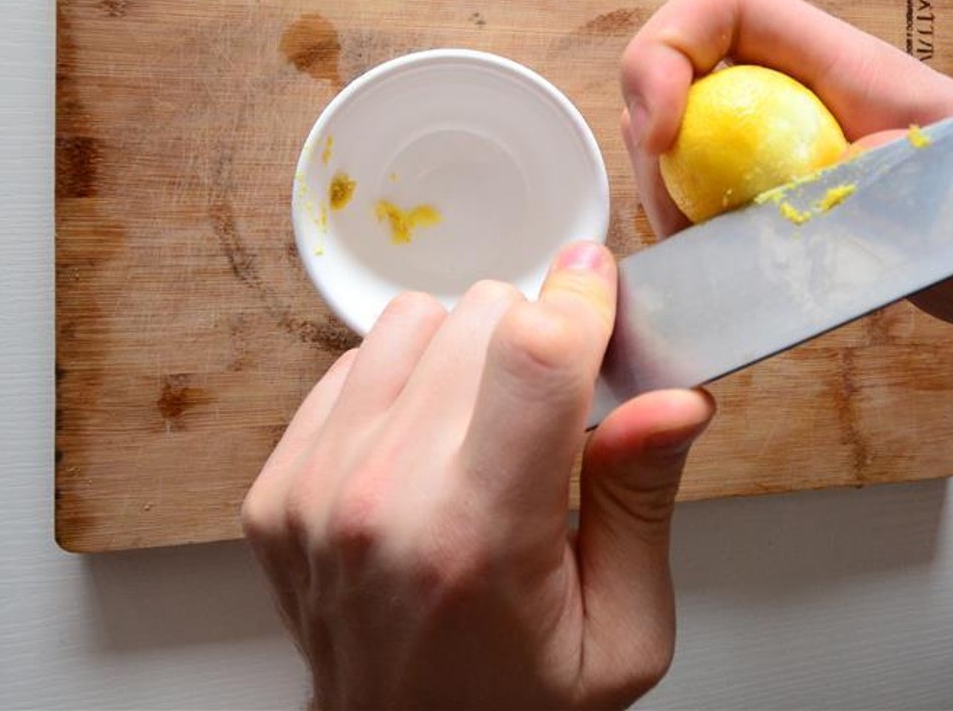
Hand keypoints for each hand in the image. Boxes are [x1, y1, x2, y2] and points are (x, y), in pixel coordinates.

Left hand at [242, 242, 714, 709]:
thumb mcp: (623, 631)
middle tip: (552, 408)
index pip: (534, 352)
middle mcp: (382, 501)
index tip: (601, 283)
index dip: (581, 298)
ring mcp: (315, 489)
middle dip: (535, 339)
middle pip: (478, 314)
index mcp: (479, 538)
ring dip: (464, 350)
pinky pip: (353, 358)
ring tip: (485, 427)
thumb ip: (643, 501)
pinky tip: (427, 446)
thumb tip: (674, 399)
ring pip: (412, 318)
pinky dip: (402, 381)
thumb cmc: (516, 699)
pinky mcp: (277, 484)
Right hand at [619, 0, 952, 333]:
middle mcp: (811, 93)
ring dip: (665, 188)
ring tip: (697, 253)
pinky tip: (718, 266)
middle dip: (652, 136)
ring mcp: (794, 141)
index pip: (730, 3)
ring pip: (685, 129)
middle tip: (677, 223)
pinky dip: (690, 222)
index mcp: (853, 70)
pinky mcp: (786, 190)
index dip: (670, 48)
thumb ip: (924, 193)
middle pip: (684, 66)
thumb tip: (845, 163)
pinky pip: (707, 183)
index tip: (667, 131)